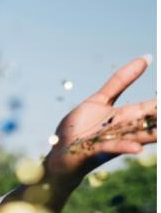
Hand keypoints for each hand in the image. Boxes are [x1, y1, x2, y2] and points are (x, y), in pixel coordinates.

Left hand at [46, 55, 156, 186]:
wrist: (61, 154)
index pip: (151, 108)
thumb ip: (120, 81)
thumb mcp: (99, 100)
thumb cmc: (79, 128)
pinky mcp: (97, 150)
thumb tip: (146, 58)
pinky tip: (138, 149)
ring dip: (153, 135)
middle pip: (149, 123)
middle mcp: (124, 130)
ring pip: (138, 137)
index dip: (159, 106)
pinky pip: (113, 149)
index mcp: (126, 117)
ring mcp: (112, 141)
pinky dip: (125, 148)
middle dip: (158, 121)